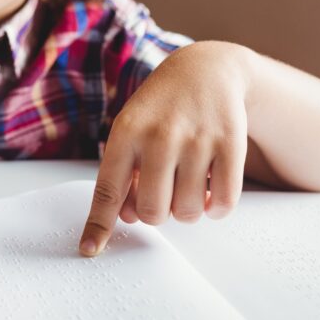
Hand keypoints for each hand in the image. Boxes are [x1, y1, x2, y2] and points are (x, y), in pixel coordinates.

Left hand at [79, 42, 251, 255]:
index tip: (88, 249)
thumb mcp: (132, 130)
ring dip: (187, 211)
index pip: (108, 189)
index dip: (99, 224)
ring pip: (188, 212)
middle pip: (152, 211)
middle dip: (156, 213)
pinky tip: (210, 190)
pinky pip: (223, 202)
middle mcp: (159, 136)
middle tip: (162, 193)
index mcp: (126, 132)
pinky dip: (216, 208)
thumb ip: (124, 172)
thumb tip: (127, 218)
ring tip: (186, 186)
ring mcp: (196, 139)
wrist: (205, 70)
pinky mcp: (230, 143)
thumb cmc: (160, 109)